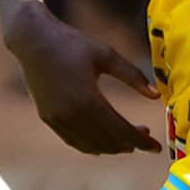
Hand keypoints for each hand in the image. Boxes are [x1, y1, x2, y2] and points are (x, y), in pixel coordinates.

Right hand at [6, 4, 162, 155]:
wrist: (33, 41)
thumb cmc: (72, 44)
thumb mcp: (106, 55)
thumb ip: (132, 76)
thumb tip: (155, 95)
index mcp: (88, 100)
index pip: (121, 130)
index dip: (141, 141)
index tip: (156, 148)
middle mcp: (72, 116)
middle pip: (107, 141)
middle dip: (129, 144)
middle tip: (145, 136)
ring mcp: (58, 120)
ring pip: (91, 146)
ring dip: (111, 148)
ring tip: (127, 142)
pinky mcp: (49, 119)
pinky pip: (74, 141)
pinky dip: (91, 146)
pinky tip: (102, 144)